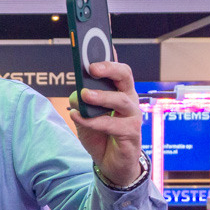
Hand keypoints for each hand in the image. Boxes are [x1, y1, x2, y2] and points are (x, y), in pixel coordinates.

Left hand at [67, 60, 144, 186]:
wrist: (112, 165)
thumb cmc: (101, 136)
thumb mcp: (86, 117)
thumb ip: (81, 103)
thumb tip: (77, 93)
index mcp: (120, 91)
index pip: (117, 69)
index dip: (109, 56)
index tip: (98, 45)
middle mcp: (129, 100)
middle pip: (125, 76)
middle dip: (109, 68)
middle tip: (92, 68)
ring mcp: (132, 117)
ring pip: (121, 100)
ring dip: (101, 96)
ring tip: (85, 95)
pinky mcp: (130, 133)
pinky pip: (111, 124)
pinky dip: (93, 121)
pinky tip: (78, 117)